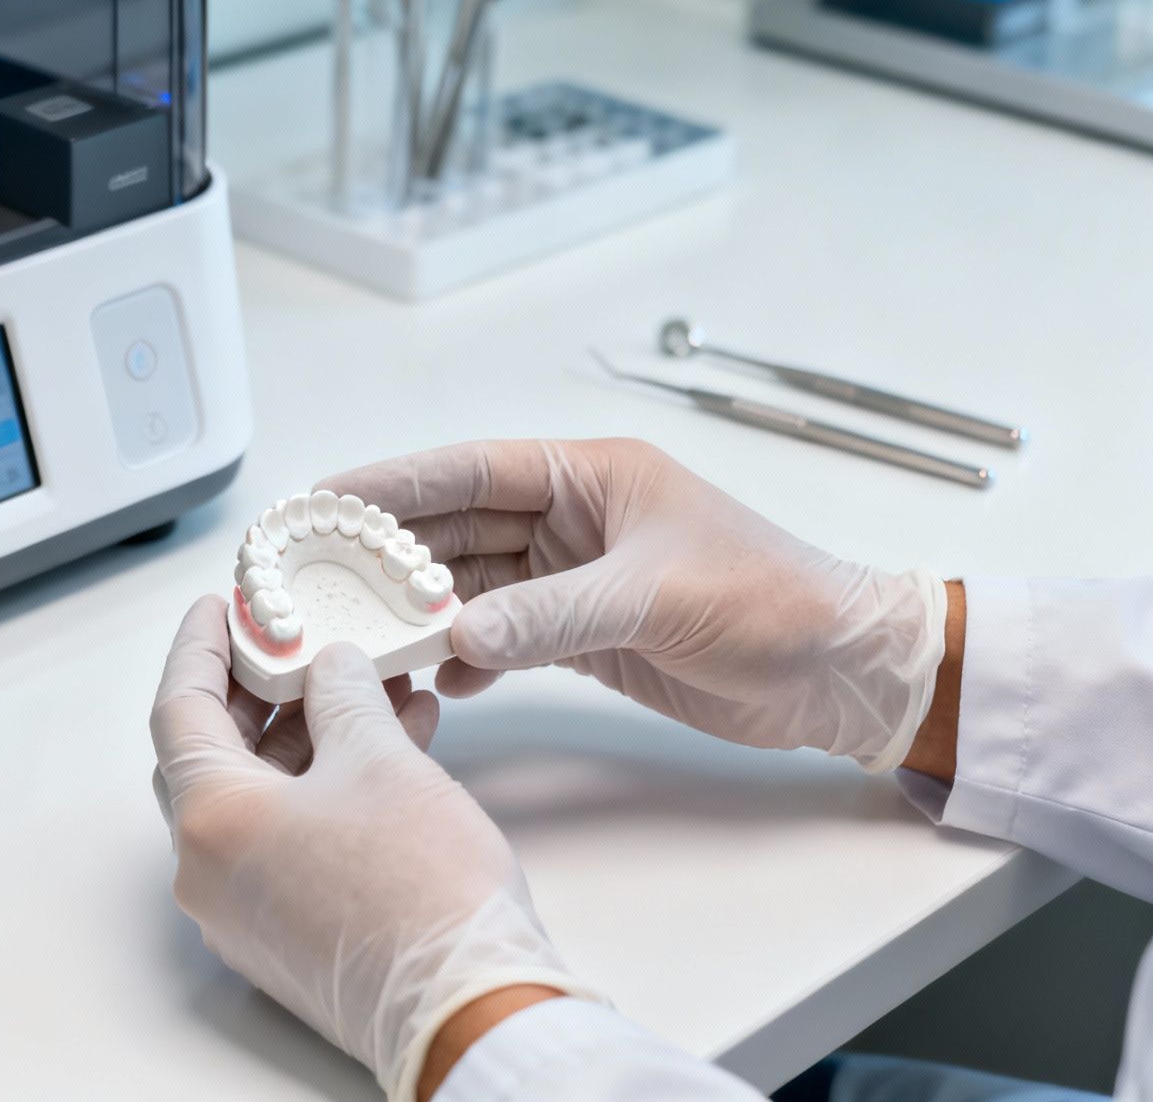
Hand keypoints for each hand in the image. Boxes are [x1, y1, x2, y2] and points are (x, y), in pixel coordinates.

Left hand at [150, 597, 594, 1101]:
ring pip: (263, 796)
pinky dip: (328, 786)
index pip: (179, 709)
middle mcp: (209, 870)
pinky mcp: (289, 932)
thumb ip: (342, 696)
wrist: (469, 1007)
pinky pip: (291, 837)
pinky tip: (392, 743)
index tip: (221, 606)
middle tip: (296, 642)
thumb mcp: (379, 759)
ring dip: (313, 736)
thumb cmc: (420, 890)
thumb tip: (331, 667)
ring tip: (373, 683)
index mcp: (209, 820)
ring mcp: (247, 908)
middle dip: (263, 689)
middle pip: (215, 753)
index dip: (201, 647)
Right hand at [322, 439, 946, 770]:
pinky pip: (500, 638)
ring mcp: (572, 578)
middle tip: (310, 577)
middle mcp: (570, 519)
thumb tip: (455, 636)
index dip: (387, 485)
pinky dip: (465, 658)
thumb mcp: (656, 597)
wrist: (842, 672)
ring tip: (354, 636)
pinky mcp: (584, 633)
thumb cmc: (772, 602)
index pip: (465, 471)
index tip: (319, 501)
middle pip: (452, 529)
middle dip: (383, 553)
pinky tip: (433, 681)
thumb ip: (550, 615)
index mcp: (587, 476)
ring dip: (418, 612)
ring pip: (470, 588)